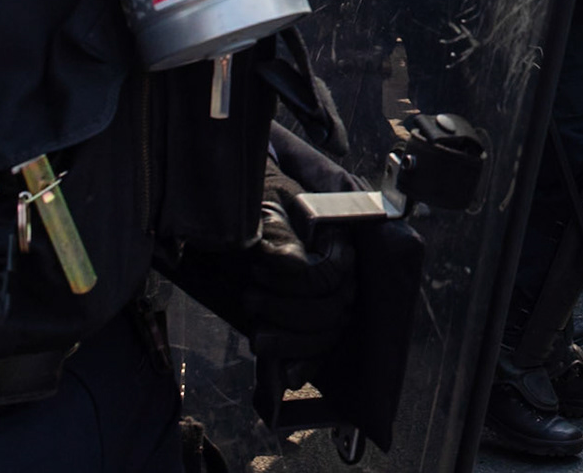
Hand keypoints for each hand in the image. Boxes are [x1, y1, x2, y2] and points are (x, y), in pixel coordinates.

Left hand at [244, 197, 355, 362]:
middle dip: (286, 310)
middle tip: (250, 296)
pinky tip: (288, 376)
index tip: (260, 266)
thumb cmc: (257, 206)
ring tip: (256, 333)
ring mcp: (327, 301)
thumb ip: (277, 231)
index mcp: (337, 241)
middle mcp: (341, 275)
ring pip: (327, 335)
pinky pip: (320, 352)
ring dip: (290, 341)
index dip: (292, 279)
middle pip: (331, 310)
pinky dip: (306, 366)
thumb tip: (292, 264)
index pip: (332, 274)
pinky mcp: (309, 325)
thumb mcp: (263, 206)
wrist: (241, 218)